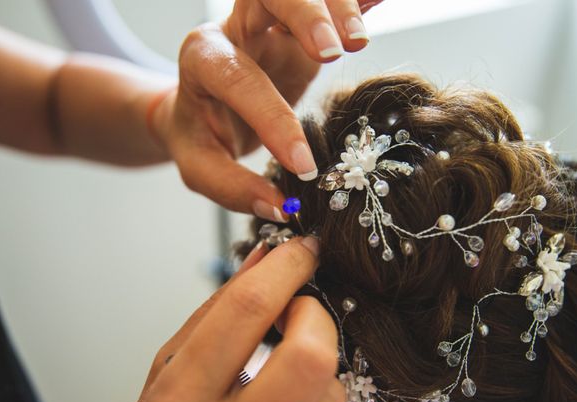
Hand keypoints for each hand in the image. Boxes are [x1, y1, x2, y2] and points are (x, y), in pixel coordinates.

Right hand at [111, 237, 345, 401]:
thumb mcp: (163, 379)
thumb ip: (213, 316)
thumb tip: (263, 261)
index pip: (248, 310)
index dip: (286, 265)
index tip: (303, 248)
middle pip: (312, 355)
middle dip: (315, 315)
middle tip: (298, 312)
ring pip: (332, 393)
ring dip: (316, 368)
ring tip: (281, 376)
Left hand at [153, 0, 383, 222]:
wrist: (198, 104)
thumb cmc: (198, 134)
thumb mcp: (200, 166)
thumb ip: (233, 188)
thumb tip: (281, 207)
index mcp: (204, 60)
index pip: (238, 80)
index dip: (273, 119)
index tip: (304, 163)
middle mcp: (238, 30)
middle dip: (306, 14)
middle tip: (335, 51)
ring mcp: (272, 23)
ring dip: (339, 5)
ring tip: (359, 42)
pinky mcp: (302, 30)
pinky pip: (331, 3)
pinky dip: (360, 0)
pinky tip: (379, 1)